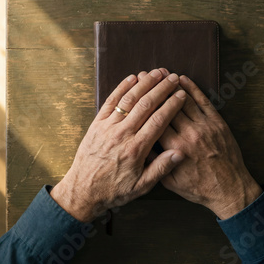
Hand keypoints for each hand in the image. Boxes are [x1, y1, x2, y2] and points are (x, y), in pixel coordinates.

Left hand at [50, 69, 185, 221]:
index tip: (181, 94)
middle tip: (173, 77)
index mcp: (136, 149)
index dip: (171, 105)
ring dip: (144, 83)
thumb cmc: (114, 190)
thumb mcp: (141, 187)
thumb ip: (160, 168)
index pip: (158, 120)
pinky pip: (111, 101)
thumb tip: (180, 153)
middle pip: (145, 105)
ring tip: (157, 72)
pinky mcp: (97, 123)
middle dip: (161, 89)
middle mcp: (122, 134)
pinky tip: (132, 77)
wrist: (82, 191)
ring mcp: (108, 127)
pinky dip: (121, 87)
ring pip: (129, 99)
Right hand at [139, 71, 261, 219]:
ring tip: (161, 73)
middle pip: (168, 107)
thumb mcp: (171, 182)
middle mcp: (189, 134)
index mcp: (175, 148)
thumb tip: (140, 147)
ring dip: (172, 85)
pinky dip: (193, 88)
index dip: (145, 105)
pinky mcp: (217, 122)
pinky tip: (183, 79)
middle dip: (156, 90)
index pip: (156, 121)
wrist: (230, 189)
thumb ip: (155, 164)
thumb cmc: (198, 188)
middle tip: (145, 75)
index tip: (137, 93)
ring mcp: (204, 126)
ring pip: (184, 100)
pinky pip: (203, 101)